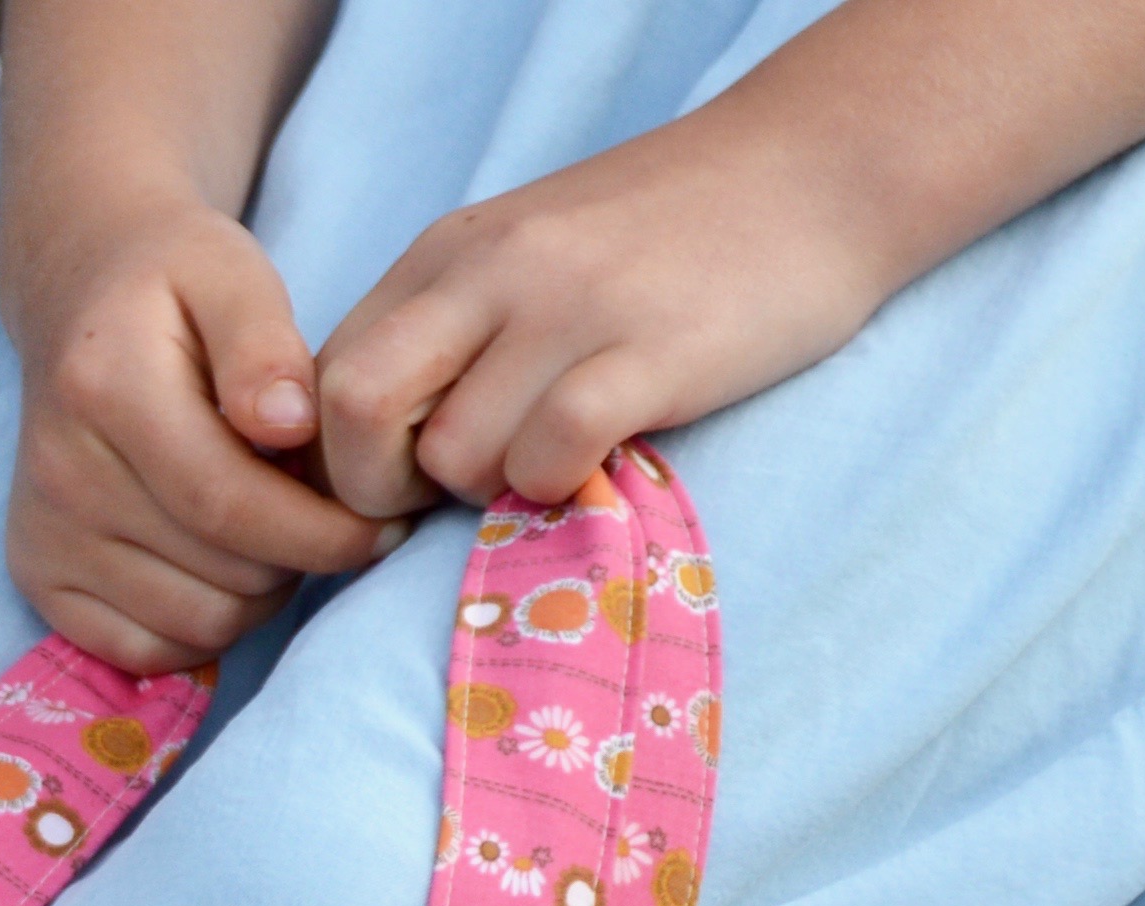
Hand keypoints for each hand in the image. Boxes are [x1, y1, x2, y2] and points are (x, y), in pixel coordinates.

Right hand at [0, 182, 399, 674]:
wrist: (76, 292)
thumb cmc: (172, 282)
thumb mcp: (231, 274)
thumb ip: (265, 345)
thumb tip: (290, 426)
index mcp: (105, 389)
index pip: (228, 504)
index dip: (320, 533)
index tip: (382, 527)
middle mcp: (60, 476)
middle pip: (218, 575)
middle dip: (301, 560)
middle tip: (332, 518)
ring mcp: (43, 535)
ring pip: (193, 624)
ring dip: (261, 594)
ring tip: (281, 535)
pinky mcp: (37, 577)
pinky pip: (143, 651)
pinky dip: (204, 628)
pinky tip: (229, 568)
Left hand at [311, 103, 902, 515]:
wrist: (819, 166)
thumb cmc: (669, 236)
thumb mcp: (527, 258)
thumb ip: (447, 331)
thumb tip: (370, 447)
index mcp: (449, 253)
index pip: (325, 376)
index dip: (342, 457)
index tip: (401, 482)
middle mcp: (493, 270)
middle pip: (352, 411)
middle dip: (378, 487)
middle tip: (444, 500)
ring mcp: (570, 308)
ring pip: (452, 454)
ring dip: (489, 491)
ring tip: (550, 460)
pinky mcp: (650, 351)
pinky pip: (549, 456)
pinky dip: (558, 488)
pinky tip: (597, 462)